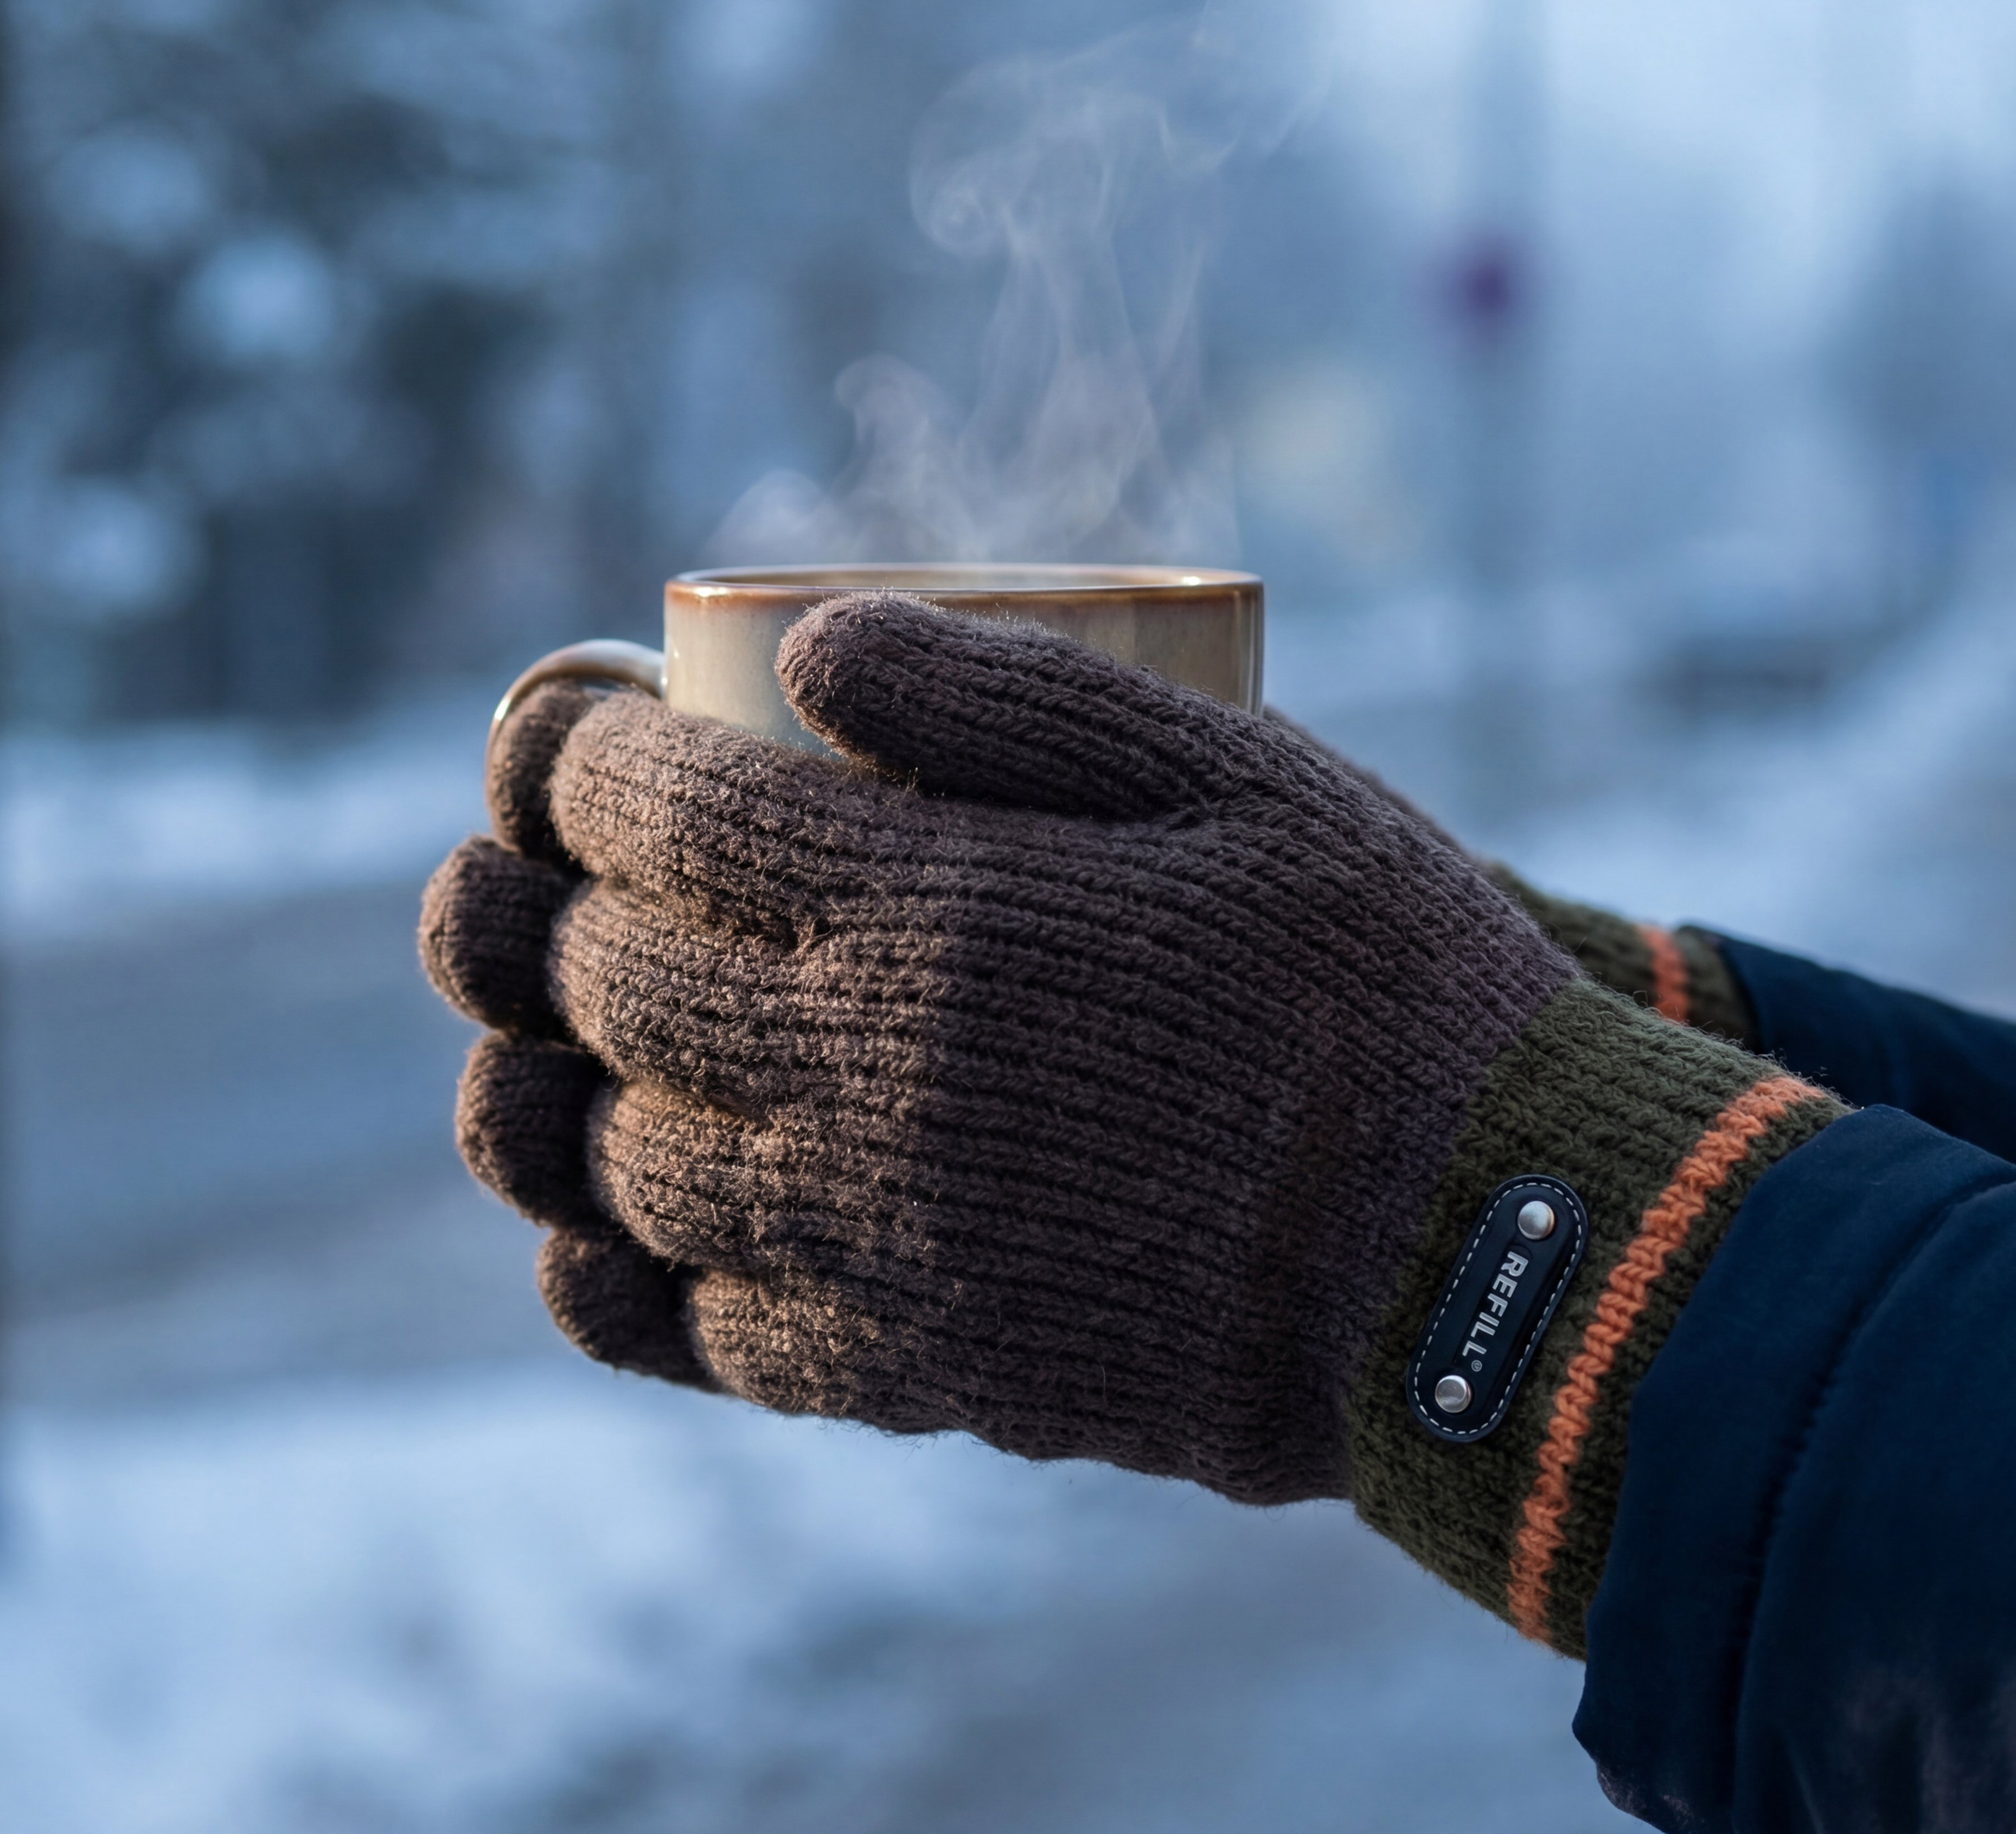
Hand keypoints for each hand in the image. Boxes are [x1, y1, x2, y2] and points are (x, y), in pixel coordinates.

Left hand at [420, 595, 1838, 1651]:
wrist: (1486, 1261)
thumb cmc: (1379, 982)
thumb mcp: (1243, 772)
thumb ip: (1013, 694)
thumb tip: (810, 644)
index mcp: (941, 914)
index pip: (664, 816)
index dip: (576, 760)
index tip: (575, 734)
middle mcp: (871, 1086)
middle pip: (607, 985)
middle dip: (530, 906)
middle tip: (529, 869)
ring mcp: (879, 1247)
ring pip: (614, 1169)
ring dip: (542, 1087)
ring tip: (540, 1033)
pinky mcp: (915, 1370)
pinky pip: (695, 1335)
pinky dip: (615, 1270)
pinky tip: (607, 1218)